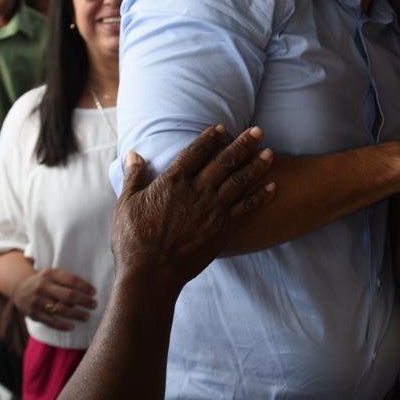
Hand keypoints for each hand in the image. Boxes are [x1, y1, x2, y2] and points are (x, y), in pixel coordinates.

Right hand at [12, 267, 97, 330]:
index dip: (84, 286)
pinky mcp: (33, 314)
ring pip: (60, 310)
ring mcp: (36, 301)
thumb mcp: (53, 274)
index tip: (94, 292)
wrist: (19, 288)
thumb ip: (67, 280)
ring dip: (76, 314)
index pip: (71, 279)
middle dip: (83, 301)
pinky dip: (62, 325)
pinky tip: (72, 326)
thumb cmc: (45, 281)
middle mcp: (42, 286)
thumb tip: (88, 293)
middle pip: (67, 295)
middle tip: (94, 305)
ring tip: (87, 316)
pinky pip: (50, 322)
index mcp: (49, 274)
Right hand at [112, 125, 275, 292]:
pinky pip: (247, 207)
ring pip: (241, 180)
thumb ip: (133, 176)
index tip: (222, 128)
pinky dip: (261, 196)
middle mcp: (198, 189)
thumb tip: (133, 154)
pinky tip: (273, 187)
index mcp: (174, 180)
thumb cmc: (133, 239)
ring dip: (257, 165)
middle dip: (243, 143)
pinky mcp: (224, 227)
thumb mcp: (126, 203)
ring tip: (270, 153)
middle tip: (258, 131)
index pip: (196, 151)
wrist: (152, 272)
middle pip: (225, 160)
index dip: (210, 138)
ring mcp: (214, 208)